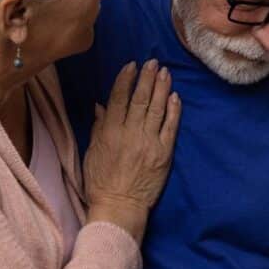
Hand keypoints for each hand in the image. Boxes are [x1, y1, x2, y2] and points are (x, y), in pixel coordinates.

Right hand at [83, 60, 180, 240]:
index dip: (126, 80)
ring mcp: (149, 142)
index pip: (118, 99)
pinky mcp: (164, 153)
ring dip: (162, 88)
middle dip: (147, 78)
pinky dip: (173, 110)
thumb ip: (98, 128)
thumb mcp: (92, 153)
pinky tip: (175, 97)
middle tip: (153, 62)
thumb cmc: (100, 182)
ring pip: (157, 109)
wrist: (119, 206)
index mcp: (109, 132)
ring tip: (165, 73)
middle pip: (140, 99)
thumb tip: (101, 106)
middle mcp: (130, 133)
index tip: (132, 65)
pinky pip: (170, 127)